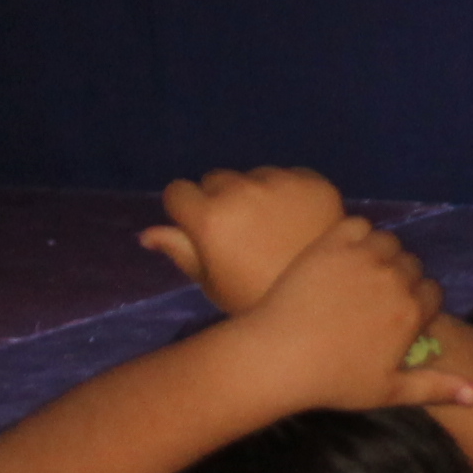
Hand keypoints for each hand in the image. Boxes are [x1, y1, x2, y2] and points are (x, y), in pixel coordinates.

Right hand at [142, 167, 346, 313]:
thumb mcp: (211, 282)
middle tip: (236, 228)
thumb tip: (148, 233)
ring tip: (270, 224)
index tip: (196, 225)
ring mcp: (282, 181)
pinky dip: (288, 190)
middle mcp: (242, 189)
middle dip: (218, 197)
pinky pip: (289, 175)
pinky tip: (296, 218)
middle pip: (216, 179)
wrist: (324, 297)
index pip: (177, 190)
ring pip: (253, 175)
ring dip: (254, 191)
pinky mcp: (314, 179)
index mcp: (210, 216)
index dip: (184, 208)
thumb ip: (180, 250)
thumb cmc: (255, 298)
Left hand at [242, 216, 470, 414]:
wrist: (275, 358)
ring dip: (380, 254)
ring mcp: (363, 257)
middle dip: (400, 279)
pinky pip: (358, 225)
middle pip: (412, 265)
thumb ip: (435, 388)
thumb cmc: (332, 381)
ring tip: (359, 274)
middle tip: (371, 299)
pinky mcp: (332, 243)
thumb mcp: (387, 392)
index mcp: (411, 312)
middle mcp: (395, 278)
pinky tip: (342, 256)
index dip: (416, 303)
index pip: (432, 292)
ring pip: (388, 242)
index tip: (395, 317)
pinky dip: (355, 235)